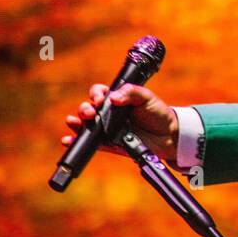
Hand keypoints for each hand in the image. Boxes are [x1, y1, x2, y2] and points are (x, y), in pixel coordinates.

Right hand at [62, 83, 179, 164]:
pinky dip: (76, 141)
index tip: (100, 99)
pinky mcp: (109, 144)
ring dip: (76, 123)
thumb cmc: (157, 113)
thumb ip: (131, 92)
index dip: (96, 94)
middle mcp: (108, 113)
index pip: (99, 93)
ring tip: (74, 122)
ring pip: (85, 125)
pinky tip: (67, 140)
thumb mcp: (146, 97)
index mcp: (116, 99)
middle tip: (90, 113)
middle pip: (88, 108)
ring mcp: (107, 129)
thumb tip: (113, 98)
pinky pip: (90, 143)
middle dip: (84, 109)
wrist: (169, 136)